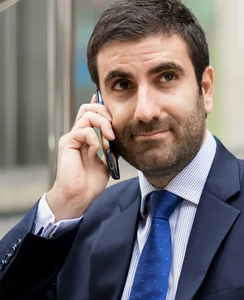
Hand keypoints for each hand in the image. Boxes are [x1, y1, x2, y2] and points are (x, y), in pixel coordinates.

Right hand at [46, 94, 114, 220]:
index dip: (101, 105)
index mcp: (86, 137)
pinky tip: (97, 150)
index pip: (91, 114)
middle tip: (115, 126)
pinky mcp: (67, 143)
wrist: (79, 195)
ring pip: (87, 114)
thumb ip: (112, 147)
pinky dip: (94, 138)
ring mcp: (72, 137)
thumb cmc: (90, 182)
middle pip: (88, 108)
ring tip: (110, 138)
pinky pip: (82, 130)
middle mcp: (78, 134)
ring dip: (103, 123)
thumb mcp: (107, 161)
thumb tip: (121, 136)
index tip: (113, 104)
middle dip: (105, 112)